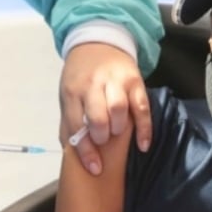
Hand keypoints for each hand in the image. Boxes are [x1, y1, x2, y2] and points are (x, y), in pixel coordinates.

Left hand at [59, 43, 151, 175]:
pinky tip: (142, 144)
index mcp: (72, 91)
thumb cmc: (80, 77)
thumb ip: (69, 122)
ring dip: (119, 127)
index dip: (85, 150)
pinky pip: (142, 107)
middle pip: (98, 116)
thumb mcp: (68, 95)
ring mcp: (115, 81)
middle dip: (101, 136)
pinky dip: (144, 128)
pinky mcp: (134, 80)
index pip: (75, 124)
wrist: (97, 43)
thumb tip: (72, 154)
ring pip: (119, 108)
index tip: (95, 168)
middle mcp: (93, 85)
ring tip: (118, 134)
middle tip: (104, 142)